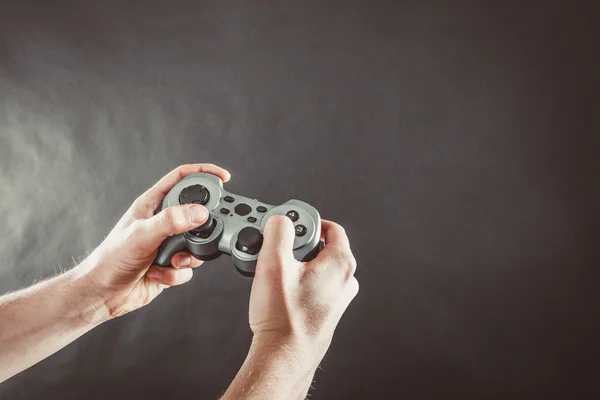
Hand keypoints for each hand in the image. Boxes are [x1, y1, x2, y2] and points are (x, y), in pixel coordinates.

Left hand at [72, 163, 230, 321]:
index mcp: (153, 204)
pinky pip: (190, 267)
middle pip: (197, 213)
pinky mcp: (172, 264)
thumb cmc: (111, 260)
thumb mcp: (141, 235)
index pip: (182, 178)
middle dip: (203, 227)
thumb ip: (171, 221)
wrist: (102, 294)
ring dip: (188, 256)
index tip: (224, 178)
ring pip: (198, 243)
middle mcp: (163, 222)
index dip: (204, 173)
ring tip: (170, 260)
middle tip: (203, 233)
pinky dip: (177, 273)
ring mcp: (168, 243)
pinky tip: (158, 274)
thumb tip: (199, 212)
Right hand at [249, 216, 358, 359]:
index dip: (309, 222)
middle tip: (277, 249)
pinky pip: (315, 286)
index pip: (331, 228)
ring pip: (317, 268)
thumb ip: (279, 231)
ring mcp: (338, 298)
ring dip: (297, 265)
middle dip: (299, 244)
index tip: (292, 224)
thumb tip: (281, 220)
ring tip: (274, 272)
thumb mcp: (274, 262)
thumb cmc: (284, 318)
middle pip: (323, 247)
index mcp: (341, 263)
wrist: (284, 357)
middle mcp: (345, 280)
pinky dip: (298, 282)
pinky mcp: (327, 312)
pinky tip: (279, 291)